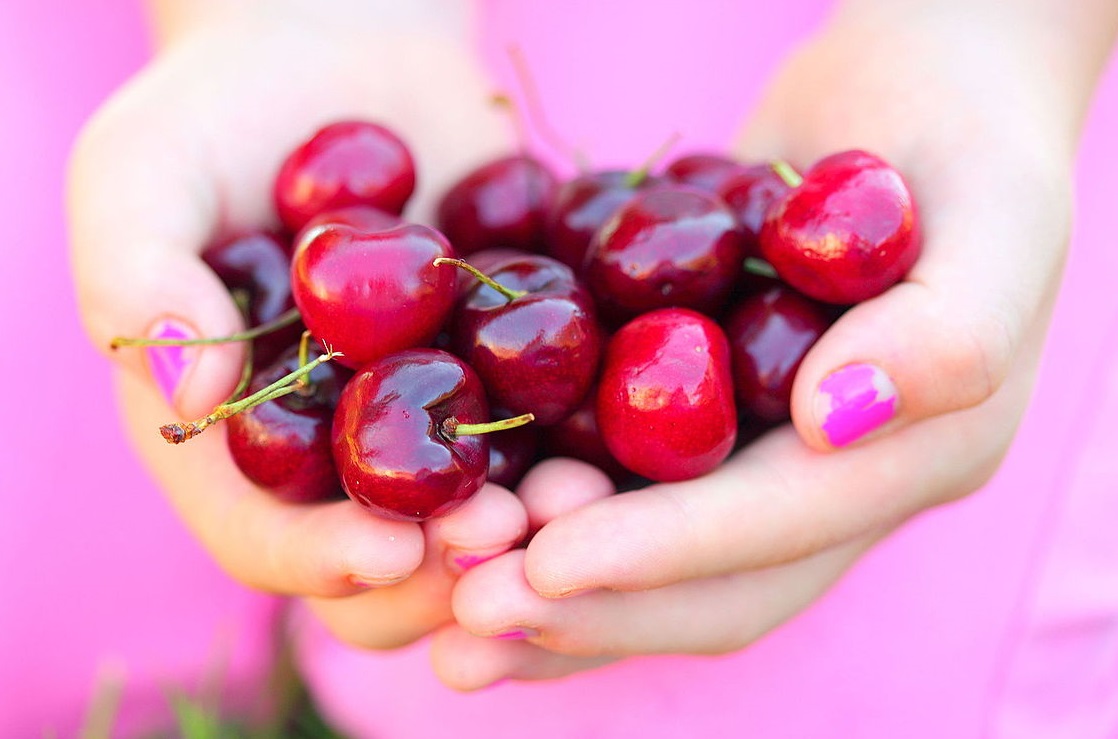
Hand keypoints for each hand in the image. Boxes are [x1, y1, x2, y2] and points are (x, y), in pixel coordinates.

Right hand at [68, 1, 525, 647]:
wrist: (349, 52)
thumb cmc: (223, 110)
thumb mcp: (143, 171)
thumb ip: (137, 276)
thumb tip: (191, 393)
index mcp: (233, 437)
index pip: (262, 535)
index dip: (317, 558)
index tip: (387, 547)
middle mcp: (335, 451)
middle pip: (382, 560)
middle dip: (441, 569)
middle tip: (503, 537)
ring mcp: (429, 419)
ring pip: (480, 520)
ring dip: (532, 535)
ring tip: (579, 504)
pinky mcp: (508, 374)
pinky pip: (552, 436)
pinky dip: (587, 456)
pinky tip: (622, 449)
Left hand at [429, 5, 1109, 687]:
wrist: (912, 91)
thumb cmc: (966, 137)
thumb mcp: (994, 215)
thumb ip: (945, 332)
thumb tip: (833, 423)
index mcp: (917, 458)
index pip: (779, 529)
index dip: (665, 554)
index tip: (547, 562)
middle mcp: (838, 484)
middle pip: (712, 585)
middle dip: (591, 606)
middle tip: (465, 613)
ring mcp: (769, 457)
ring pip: (657, 558)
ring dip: (552, 588)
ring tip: (445, 591)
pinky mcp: (710, 416)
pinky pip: (624, 485)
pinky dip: (546, 514)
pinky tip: (466, 521)